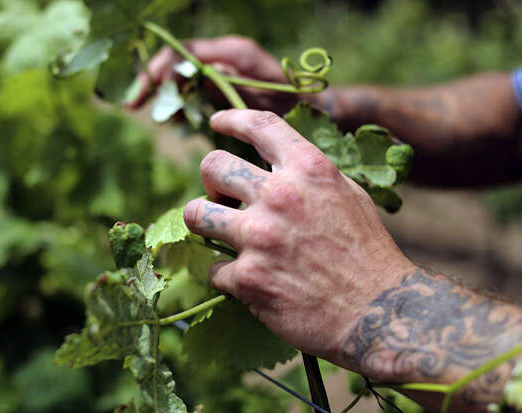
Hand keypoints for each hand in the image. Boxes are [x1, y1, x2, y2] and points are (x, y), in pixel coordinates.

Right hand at [127, 36, 300, 113]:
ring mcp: (220, 73)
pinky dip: (179, 106)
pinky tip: (174, 119)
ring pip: (181, 80)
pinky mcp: (220, 89)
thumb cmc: (290, 102)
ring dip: (165, 97)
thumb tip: (191, 77)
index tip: (142, 92)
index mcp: (231, 53)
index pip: (183, 53)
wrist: (308, 110)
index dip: (158, 70)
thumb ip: (226, 85)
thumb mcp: (259, 96)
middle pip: (176, 64)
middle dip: (153, 83)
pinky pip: (192, 94)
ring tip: (158, 117)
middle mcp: (222, 58)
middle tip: (133, 106)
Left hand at [183, 109, 416, 363]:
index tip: (217, 121)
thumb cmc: (367, 253)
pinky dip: (227, 275)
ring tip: (218, 234)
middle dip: (211, 181)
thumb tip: (276, 162)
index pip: (259, 125)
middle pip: (212, 166)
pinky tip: (247, 280)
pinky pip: (213, 268)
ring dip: (203, 222)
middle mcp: (280, 196)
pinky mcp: (247, 278)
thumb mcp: (349, 196)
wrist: (378, 313)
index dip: (232, 119)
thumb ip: (310, 175)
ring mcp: (259, 237)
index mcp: (309, 169)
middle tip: (222, 198)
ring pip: (195, 213)